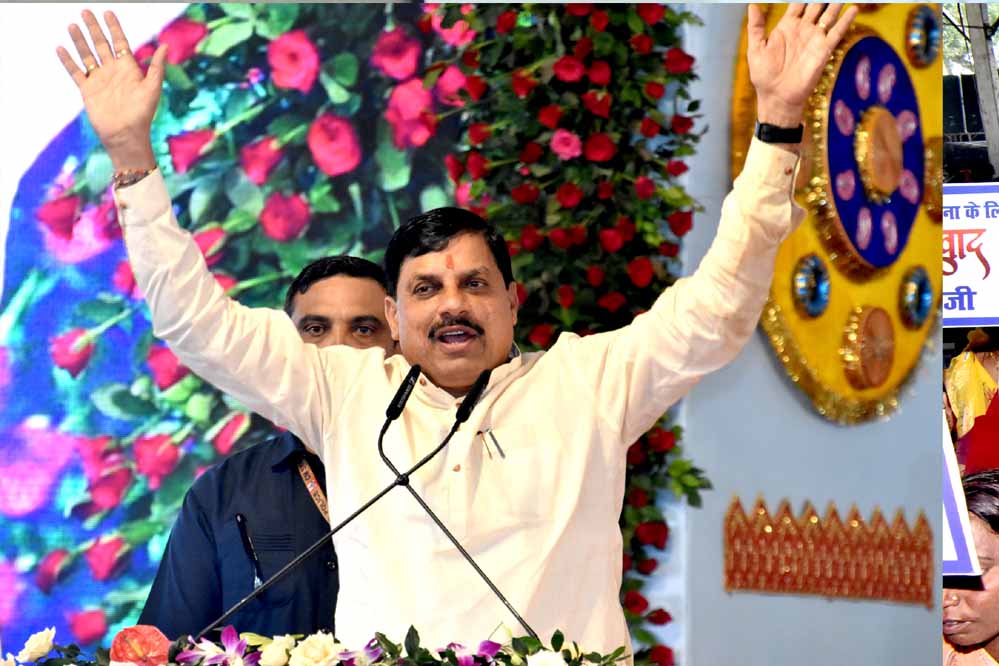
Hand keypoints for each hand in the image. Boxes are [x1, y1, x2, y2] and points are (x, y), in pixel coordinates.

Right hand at [56, 10, 167, 170]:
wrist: (125, 135)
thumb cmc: (142, 113)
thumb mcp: (152, 88)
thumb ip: (157, 67)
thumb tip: (165, 46)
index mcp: (128, 69)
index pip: (120, 42)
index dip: (114, 27)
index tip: (108, 12)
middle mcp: (112, 71)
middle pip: (101, 44)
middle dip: (94, 28)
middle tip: (85, 11)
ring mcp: (99, 79)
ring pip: (87, 54)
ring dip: (80, 40)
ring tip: (73, 25)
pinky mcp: (87, 90)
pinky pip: (76, 71)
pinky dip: (68, 60)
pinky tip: (61, 48)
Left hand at [746, 3, 857, 127]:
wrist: (777, 97)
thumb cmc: (764, 75)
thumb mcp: (756, 49)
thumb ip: (756, 27)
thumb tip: (752, 5)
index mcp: (786, 26)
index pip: (798, 3)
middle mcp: (802, 29)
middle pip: (816, 5)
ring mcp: (814, 39)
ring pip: (829, 15)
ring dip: (835, 4)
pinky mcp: (823, 50)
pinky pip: (837, 32)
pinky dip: (846, 20)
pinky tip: (853, 9)